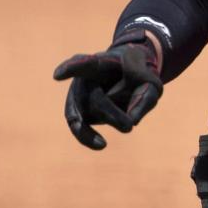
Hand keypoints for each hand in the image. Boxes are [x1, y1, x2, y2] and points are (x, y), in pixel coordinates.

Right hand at [52, 35, 162, 149]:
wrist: (126, 74)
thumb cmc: (136, 73)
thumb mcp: (150, 76)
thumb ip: (146, 94)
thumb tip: (132, 120)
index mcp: (99, 63)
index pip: (84, 64)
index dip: (71, 69)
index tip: (58, 76)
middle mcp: (83, 79)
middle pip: (93, 98)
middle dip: (111, 113)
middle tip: (129, 126)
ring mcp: (78, 97)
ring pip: (88, 114)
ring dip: (110, 119)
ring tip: (127, 128)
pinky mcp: (79, 113)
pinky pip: (79, 127)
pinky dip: (88, 137)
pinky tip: (101, 144)